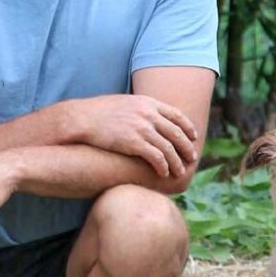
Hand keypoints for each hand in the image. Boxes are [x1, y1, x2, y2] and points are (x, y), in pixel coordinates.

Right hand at [64, 94, 199, 184]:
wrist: (82, 118)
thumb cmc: (99, 112)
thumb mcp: (124, 103)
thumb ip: (140, 109)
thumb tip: (148, 116)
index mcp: (147, 102)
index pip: (176, 114)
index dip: (187, 127)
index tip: (193, 137)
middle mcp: (148, 114)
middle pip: (176, 132)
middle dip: (187, 147)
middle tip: (192, 158)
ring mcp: (141, 128)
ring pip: (169, 148)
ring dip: (177, 162)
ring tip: (180, 172)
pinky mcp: (133, 142)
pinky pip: (156, 157)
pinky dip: (163, 166)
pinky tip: (163, 174)